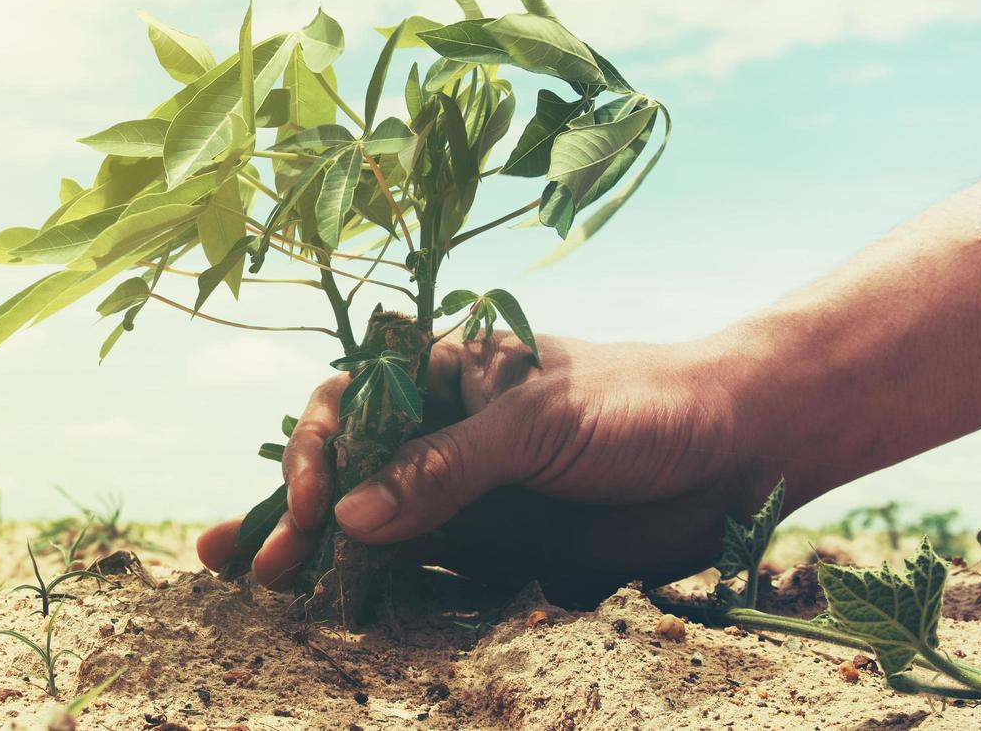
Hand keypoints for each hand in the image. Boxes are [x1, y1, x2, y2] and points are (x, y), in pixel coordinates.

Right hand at [198, 331, 767, 604]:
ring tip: (267, 589)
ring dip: (322, 557)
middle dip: (290, 509)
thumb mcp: (534, 421)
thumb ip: (442, 468)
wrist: (739, 447)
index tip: (308, 503)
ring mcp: (469, 494)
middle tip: (241, 561)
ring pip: (378, 528)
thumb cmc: (638, 403)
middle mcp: (446, 432)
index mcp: (445, 372)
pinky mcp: (499, 550)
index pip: (351, 402)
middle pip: (348, 470)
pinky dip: (383, 592)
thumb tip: (347, 517)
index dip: (315, 449)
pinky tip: (340, 610)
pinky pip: (428, 574)